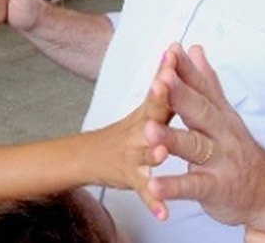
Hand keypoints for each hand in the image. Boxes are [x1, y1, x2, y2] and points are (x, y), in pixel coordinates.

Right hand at [86, 53, 175, 219]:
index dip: (168, 70)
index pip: (160, 88)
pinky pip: (143, 190)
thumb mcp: (144, 106)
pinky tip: (163, 211)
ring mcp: (134, 154)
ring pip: (145, 152)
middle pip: (152, 113)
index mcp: (149, 113)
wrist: (89, 157)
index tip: (175, 51)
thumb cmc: (123, 132)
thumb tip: (173, 51)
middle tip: (165, 83)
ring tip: (161, 153)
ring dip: (153, 151)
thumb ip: (162, 81)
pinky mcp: (130, 177)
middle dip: (160, 98)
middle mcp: (140, 131)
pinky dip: (153, 201)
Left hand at [146, 44, 264, 231]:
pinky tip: (153, 184)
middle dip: (180, 95)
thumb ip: (207, 83)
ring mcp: (219, 161)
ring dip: (171, 139)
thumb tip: (195, 48)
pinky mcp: (215, 188)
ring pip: (194, 146)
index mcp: (219, 114)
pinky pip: (193, 186)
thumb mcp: (225, 114)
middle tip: (160, 80)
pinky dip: (173, 187)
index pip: (202, 87)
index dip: (186, 70)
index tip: (171, 51)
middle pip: (200, 111)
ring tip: (148, 131)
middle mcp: (221, 133)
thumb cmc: (239, 150)